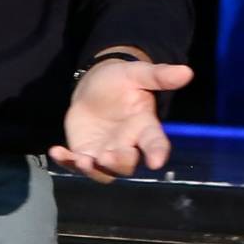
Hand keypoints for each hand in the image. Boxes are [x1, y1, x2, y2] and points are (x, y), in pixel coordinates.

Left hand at [50, 59, 193, 184]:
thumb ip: (159, 75)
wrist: (94, 85)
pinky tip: (55, 151)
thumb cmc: (121, 80)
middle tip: (105, 156)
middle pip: (127, 164)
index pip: (156, 143)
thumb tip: (187, 71)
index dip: (157, 153)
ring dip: (92, 169)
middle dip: (117, 163)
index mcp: (145, 128)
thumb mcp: (137, 73)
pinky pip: (75, 163)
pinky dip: (66, 161)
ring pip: (103, 171)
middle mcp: (128, 146)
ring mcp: (105, 153)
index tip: (156, 162)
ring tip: (81, 160)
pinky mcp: (84, 153)